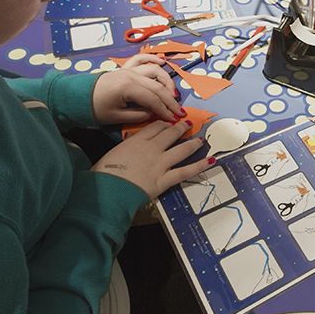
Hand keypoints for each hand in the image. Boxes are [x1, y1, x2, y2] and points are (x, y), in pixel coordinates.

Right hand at [92, 120, 210, 198]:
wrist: (107, 190)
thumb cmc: (103, 174)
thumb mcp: (111, 154)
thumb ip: (125, 148)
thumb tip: (129, 147)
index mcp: (136, 141)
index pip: (154, 128)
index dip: (163, 124)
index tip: (168, 123)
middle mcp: (151, 149)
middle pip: (169, 134)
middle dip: (180, 128)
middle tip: (187, 124)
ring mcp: (160, 163)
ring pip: (181, 149)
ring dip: (192, 143)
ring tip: (201, 139)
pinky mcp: (165, 179)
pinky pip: (185, 171)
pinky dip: (199, 166)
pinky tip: (211, 160)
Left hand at [93, 55, 181, 124]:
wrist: (77, 97)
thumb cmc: (94, 108)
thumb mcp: (116, 117)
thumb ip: (138, 116)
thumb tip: (153, 114)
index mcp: (128, 88)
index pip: (153, 99)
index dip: (165, 110)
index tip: (174, 119)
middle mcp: (131, 75)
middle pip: (158, 86)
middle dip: (170, 100)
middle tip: (178, 111)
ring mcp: (129, 70)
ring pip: (154, 71)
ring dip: (166, 81)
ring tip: (172, 94)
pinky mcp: (125, 68)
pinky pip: (141, 59)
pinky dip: (152, 59)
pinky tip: (162, 63)